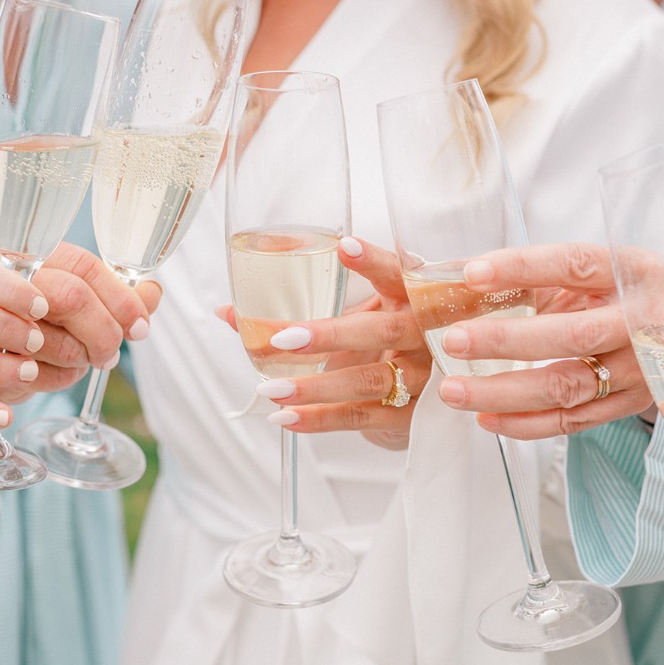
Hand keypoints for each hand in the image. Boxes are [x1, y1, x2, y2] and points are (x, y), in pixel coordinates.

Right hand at [10, 241, 161, 401]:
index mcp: (36, 257)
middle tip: (108, 355)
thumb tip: (152, 292)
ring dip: (80, 361)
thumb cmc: (32, 324)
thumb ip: (117, 297)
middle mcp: (10, 278)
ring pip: (59, 342)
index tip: (140, 327)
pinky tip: (52, 373)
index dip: (122, 300)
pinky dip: (57, 381)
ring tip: (76, 361)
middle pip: (73, 299)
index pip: (86, 268)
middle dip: (104, 334)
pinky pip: (37, 375)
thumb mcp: (76, 305)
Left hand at [220, 237, 429, 450]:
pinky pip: (363, 417)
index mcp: (413, 296)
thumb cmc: (385, 341)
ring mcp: (424, 377)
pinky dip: (322, 419)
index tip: (343, 246)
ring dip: (317, 387)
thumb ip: (304, 309)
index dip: (373, 261)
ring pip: (370, 380)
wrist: (436, 392)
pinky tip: (287, 416)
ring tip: (271, 388)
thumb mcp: (358, 314)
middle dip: (331, 335)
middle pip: (383, 330)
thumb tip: (227, 312)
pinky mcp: (412, 417)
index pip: (397, 272)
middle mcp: (424, 334)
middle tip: (283, 339)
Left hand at [432, 243, 661, 438]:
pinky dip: (523, 423)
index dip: (522, 268)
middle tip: (453, 341)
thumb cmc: (608, 296)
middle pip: (573, 336)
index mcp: (634, 272)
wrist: (663, 335)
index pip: (574, 264)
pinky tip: (485, 417)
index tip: (471, 275)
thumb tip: (455, 280)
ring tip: (453, 390)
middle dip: (505, 340)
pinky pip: (570, 421)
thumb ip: (531, 278)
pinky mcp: (628, 406)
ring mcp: (641, 370)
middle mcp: (646, 322)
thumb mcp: (583, 275)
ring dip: (503, 392)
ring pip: (566, 387)